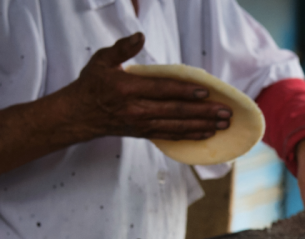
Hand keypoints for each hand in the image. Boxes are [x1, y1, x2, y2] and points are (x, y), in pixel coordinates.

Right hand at [65, 32, 231, 141]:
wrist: (79, 115)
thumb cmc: (92, 84)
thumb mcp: (102, 60)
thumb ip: (123, 48)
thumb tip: (140, 36)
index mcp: (127, 89)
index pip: (162, 90)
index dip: (184, 92)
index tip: (206, 92)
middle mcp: (136, 110)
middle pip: (175, 111)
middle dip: (203, 112)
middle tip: (225, 112)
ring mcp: (142, 124)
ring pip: (177, 126)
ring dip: (202, 125)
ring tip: (223, 124)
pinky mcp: (145, 134)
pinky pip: (172, 136)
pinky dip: (191, 135)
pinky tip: (207, 133)